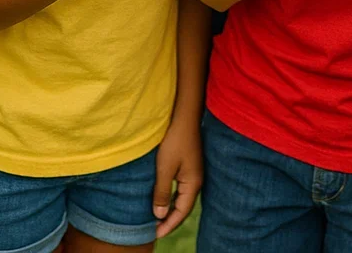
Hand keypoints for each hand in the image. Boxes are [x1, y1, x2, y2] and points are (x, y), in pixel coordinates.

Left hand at [152, 113, 202, 238]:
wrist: (184, 116)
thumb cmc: (174, 140)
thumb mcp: (165, 168)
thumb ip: (162, 192)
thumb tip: (159, 215)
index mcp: (193, 184)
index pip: (181, 213)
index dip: (168, 225)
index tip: (155, 235)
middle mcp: (196, 181)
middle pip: (184, 208)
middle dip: (170, 221)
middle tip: (154, 230)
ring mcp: (194, 173)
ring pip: (182, 199)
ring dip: (171, 210)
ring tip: (157, 218)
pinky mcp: (189, 166)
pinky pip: (181, 189)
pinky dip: (172, 199)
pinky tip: (163, 199)